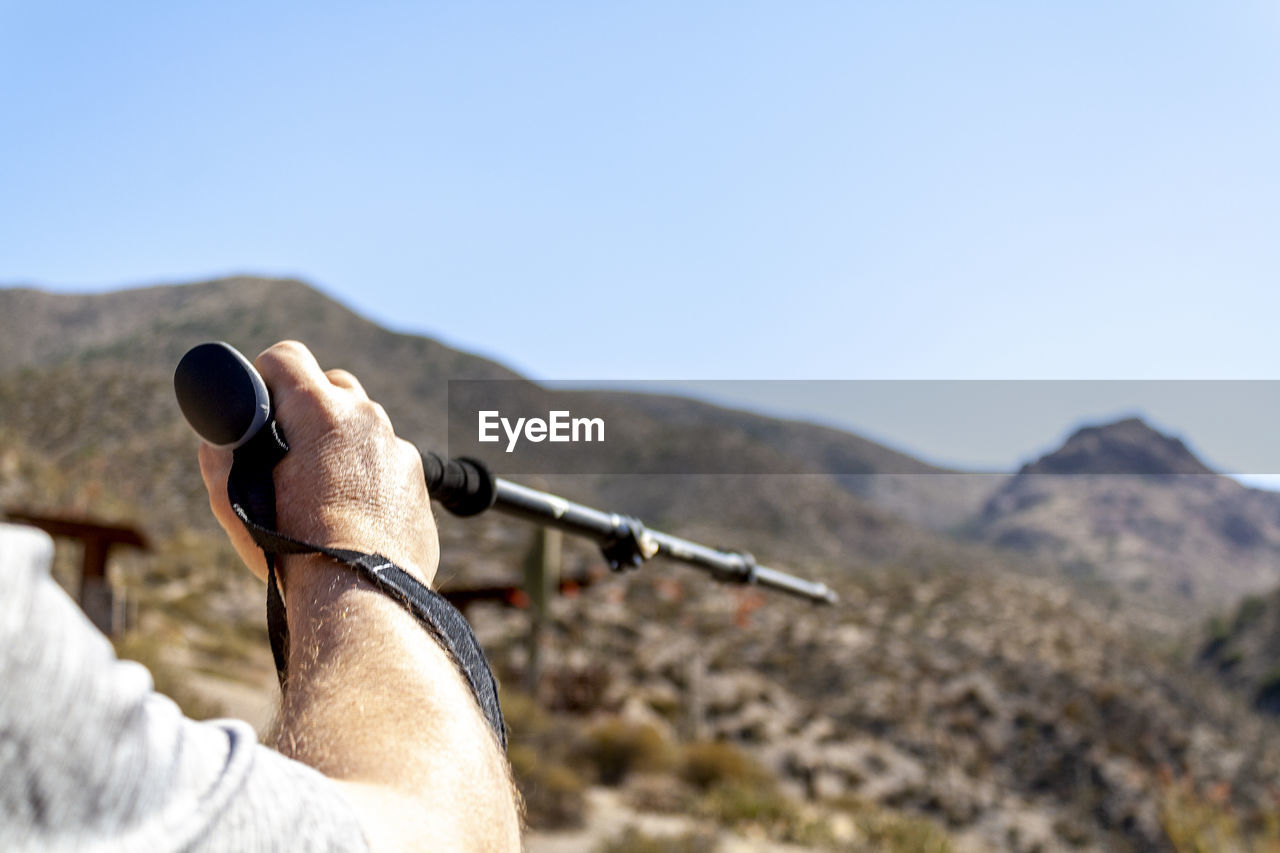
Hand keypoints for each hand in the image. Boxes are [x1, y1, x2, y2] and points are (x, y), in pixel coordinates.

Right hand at [198, 340, 438, 588]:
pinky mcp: (418, 479)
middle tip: (290, 448)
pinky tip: (356, 512)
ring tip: (324, 488)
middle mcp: (366, 417)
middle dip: (310, 408)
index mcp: (319, 410)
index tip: (261, 399)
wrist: (358, 590)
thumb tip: (217, 438)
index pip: (287, 357)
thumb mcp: (235, 501)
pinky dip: (372, 476)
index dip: (267, 374)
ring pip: (364, 427)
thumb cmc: (291, 545)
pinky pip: (388, 463)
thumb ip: (221, 458)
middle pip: (333, 386)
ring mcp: (397, 446)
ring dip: (343, 444)